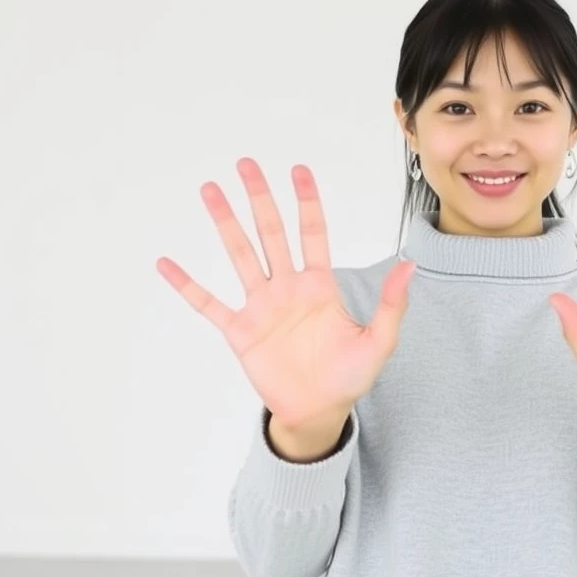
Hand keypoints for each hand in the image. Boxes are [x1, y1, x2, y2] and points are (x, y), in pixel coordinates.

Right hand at [157, 157, 416, 429]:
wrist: (320, 411)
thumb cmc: (349, 377)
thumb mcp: (379, 341)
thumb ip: (392, 305)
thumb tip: (410, 265)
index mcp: (320, 286)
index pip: (312, 232)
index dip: (306, 201)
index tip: (298, 170)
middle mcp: (287, 288)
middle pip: (271, 232)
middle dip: (260, 198)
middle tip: (245, 164)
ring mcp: (261, 307)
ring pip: (240, 255)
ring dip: (225, 223)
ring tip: (211, 191)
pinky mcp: (240, 332)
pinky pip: (208, 304)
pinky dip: (187, 285)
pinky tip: (167, 264)